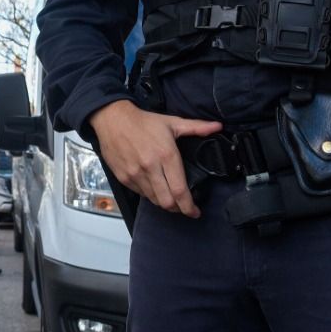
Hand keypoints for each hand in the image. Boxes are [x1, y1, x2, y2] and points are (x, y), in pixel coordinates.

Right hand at [88, 100, 223, 217]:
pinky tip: (155, 188)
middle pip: (167, 202)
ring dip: (164, 203)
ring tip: (171, 198)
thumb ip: (197, 127)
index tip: (196, 212)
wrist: (112, 119)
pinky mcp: (124, 178)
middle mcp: (151, 168)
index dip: (189, 206)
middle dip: (179, 209)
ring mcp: (136, 174)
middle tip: (185, 207)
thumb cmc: (143, 122)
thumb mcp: (172, 122)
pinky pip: (141, 194)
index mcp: (166, 155)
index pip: (180, 190)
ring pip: (154, 200)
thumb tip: (218, 126)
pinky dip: (150, 195)